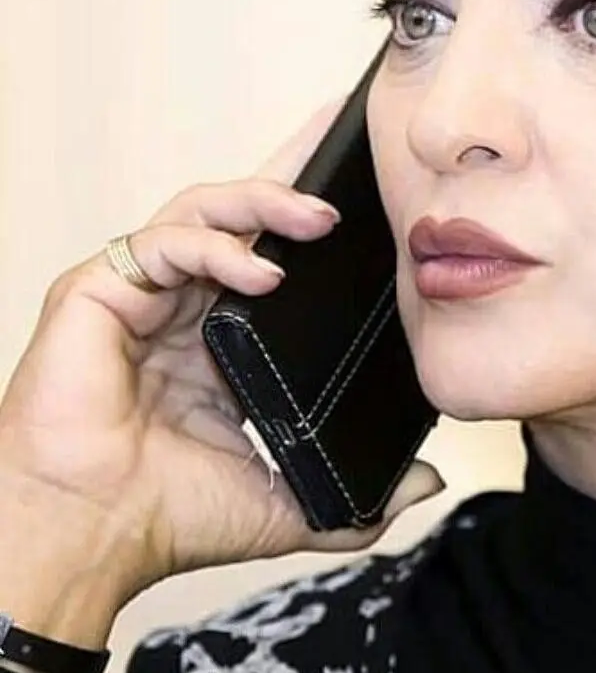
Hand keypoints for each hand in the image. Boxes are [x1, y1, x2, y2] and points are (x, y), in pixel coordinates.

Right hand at [0, 95, 444, 606]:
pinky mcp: (98, 289)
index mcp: (223, 338)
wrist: (90, 536)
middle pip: (241, 211)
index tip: (368, 190)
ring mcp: (142, 292)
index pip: (273, 253)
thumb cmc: (167, 518)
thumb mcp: (290, 503)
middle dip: (293, 171)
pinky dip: (215, 247)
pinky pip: (164, 243)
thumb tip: (428, 477)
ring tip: (321, 215)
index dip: (310, 217)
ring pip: (205, 208)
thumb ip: (363, 498)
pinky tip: (263, 272)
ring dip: (265, 201)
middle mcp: (183, 304)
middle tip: (346, 135)